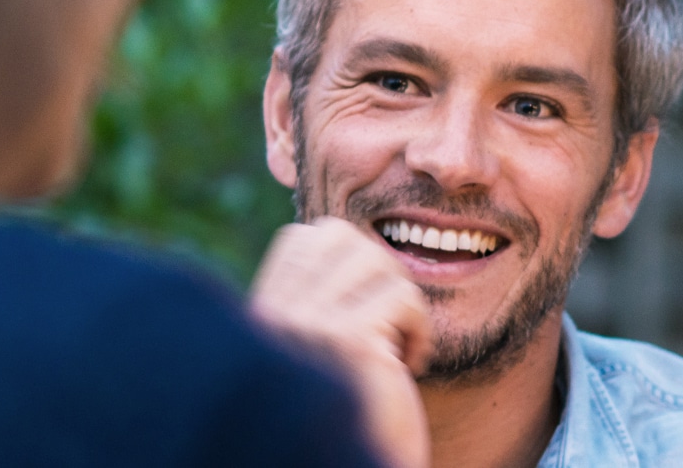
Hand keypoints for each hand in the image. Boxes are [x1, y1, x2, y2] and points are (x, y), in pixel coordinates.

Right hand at [250, 216, 431, 467]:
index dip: (345, 256)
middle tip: (390, 318)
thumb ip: (317, 298)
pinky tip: (411, 362)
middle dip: (380, 270)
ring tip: (400, 342)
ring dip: (401, 299)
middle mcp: (277, 316)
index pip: (300, 239)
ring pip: (375, 260)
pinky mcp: (351, 346)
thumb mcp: (316, 345)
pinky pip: (402, 298)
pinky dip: (420, 327)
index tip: (364, 303)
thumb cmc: (346, 416)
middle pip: (339, 237)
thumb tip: (346, 238)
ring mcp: (311, 328)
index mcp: (263, 313)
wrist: (352, 463)